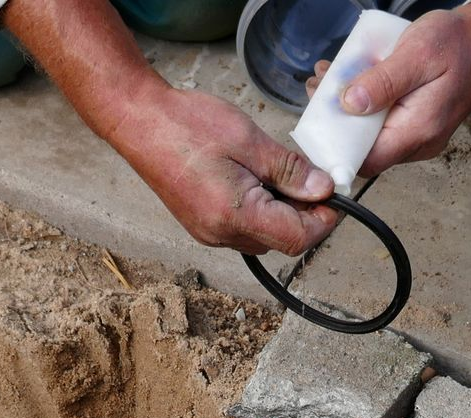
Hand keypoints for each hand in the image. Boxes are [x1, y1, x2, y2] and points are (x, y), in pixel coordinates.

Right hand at [1, 0, 337, 255]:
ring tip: (275, 172)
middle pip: (284, 241)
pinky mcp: (203, 226)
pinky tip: (254, 179)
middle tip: (308, 175)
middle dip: (304, 214)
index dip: (324, 219)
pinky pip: (245, 229)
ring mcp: (210, 235)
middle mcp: (222, 236)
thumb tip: (323, 190)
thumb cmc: (187, 125)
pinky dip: (260, 209)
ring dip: (281, 211)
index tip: (332, 193)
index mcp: (236, 217)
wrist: (137, 122)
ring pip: (266, 236)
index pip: (299, 238)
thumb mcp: (249, 140)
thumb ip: (289, 170)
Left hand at [306, 3, 470, 176]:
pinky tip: (352, 82)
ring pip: (371, 138)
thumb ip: (384, 82)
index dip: (337, 149)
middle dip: (336, 124)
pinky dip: (363, 107)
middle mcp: (418, 143)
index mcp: (418, 131)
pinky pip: (382, 126)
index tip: (318, 120)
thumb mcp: (417, 53)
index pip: (367, 162)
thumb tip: (350, 104)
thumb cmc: (456, 45)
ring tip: (331, 78)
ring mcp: (416, 138)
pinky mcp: (414, 127)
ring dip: (346, 113)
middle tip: (320, 88)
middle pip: (365, 151)